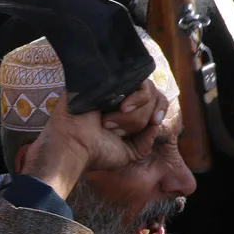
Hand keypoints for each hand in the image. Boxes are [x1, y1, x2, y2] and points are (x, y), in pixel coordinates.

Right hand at [23, 80, 168, 198]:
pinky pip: (136, 81)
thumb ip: (146, 141)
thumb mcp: (129, 153)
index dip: (159, 110)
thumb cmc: (97, 152)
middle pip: (153, 97)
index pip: (155, 101)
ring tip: (108, 122)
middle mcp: (121, 98)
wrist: (75, 145)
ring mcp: (113, 87)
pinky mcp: (106, 79)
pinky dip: (136, 98)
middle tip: (117, 130)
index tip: (154, 121)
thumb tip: (156, 122)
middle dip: (140, 119)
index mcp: (127, 113)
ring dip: (132, 114)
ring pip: (146, 90)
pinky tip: (121, 107)